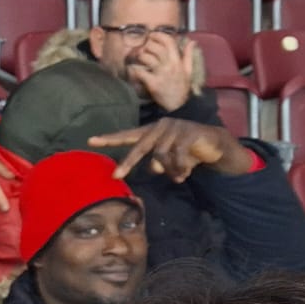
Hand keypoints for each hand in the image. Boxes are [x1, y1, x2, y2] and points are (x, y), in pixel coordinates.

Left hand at [88, 118, 250, 181]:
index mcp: (151, 132)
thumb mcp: (168, 160)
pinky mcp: (188, 132)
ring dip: (169, 171)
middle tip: (116, 175)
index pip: (127, 135)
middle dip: (128, 163)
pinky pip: (177, 157)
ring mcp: (174, 128)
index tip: (91, 141)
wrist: (213, 144)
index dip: (110, 139)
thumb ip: (157, 163)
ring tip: (179, 176)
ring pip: (161, 157)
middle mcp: (159, 127)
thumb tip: (154, 168)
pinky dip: (180, 169)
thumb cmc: (186, 152)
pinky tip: (185, 173)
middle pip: (139, 147)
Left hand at [130, 34, 194, 111]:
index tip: (152, 35)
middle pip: (155, 47)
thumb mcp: (188, 70)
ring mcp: (160, 74)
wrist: (178, 105)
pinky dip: (135, 70)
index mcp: (177, 61)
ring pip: (146, 57)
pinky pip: (140, 72)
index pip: (168, 41)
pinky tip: (134, 70)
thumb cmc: (182, 87)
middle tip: (144, 48)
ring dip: (140, 56)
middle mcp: (169, 65)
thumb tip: (192, 41)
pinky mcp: (152, 83)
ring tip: (140, 58)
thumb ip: (188, 55)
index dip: (158, 35)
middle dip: (147, 45)